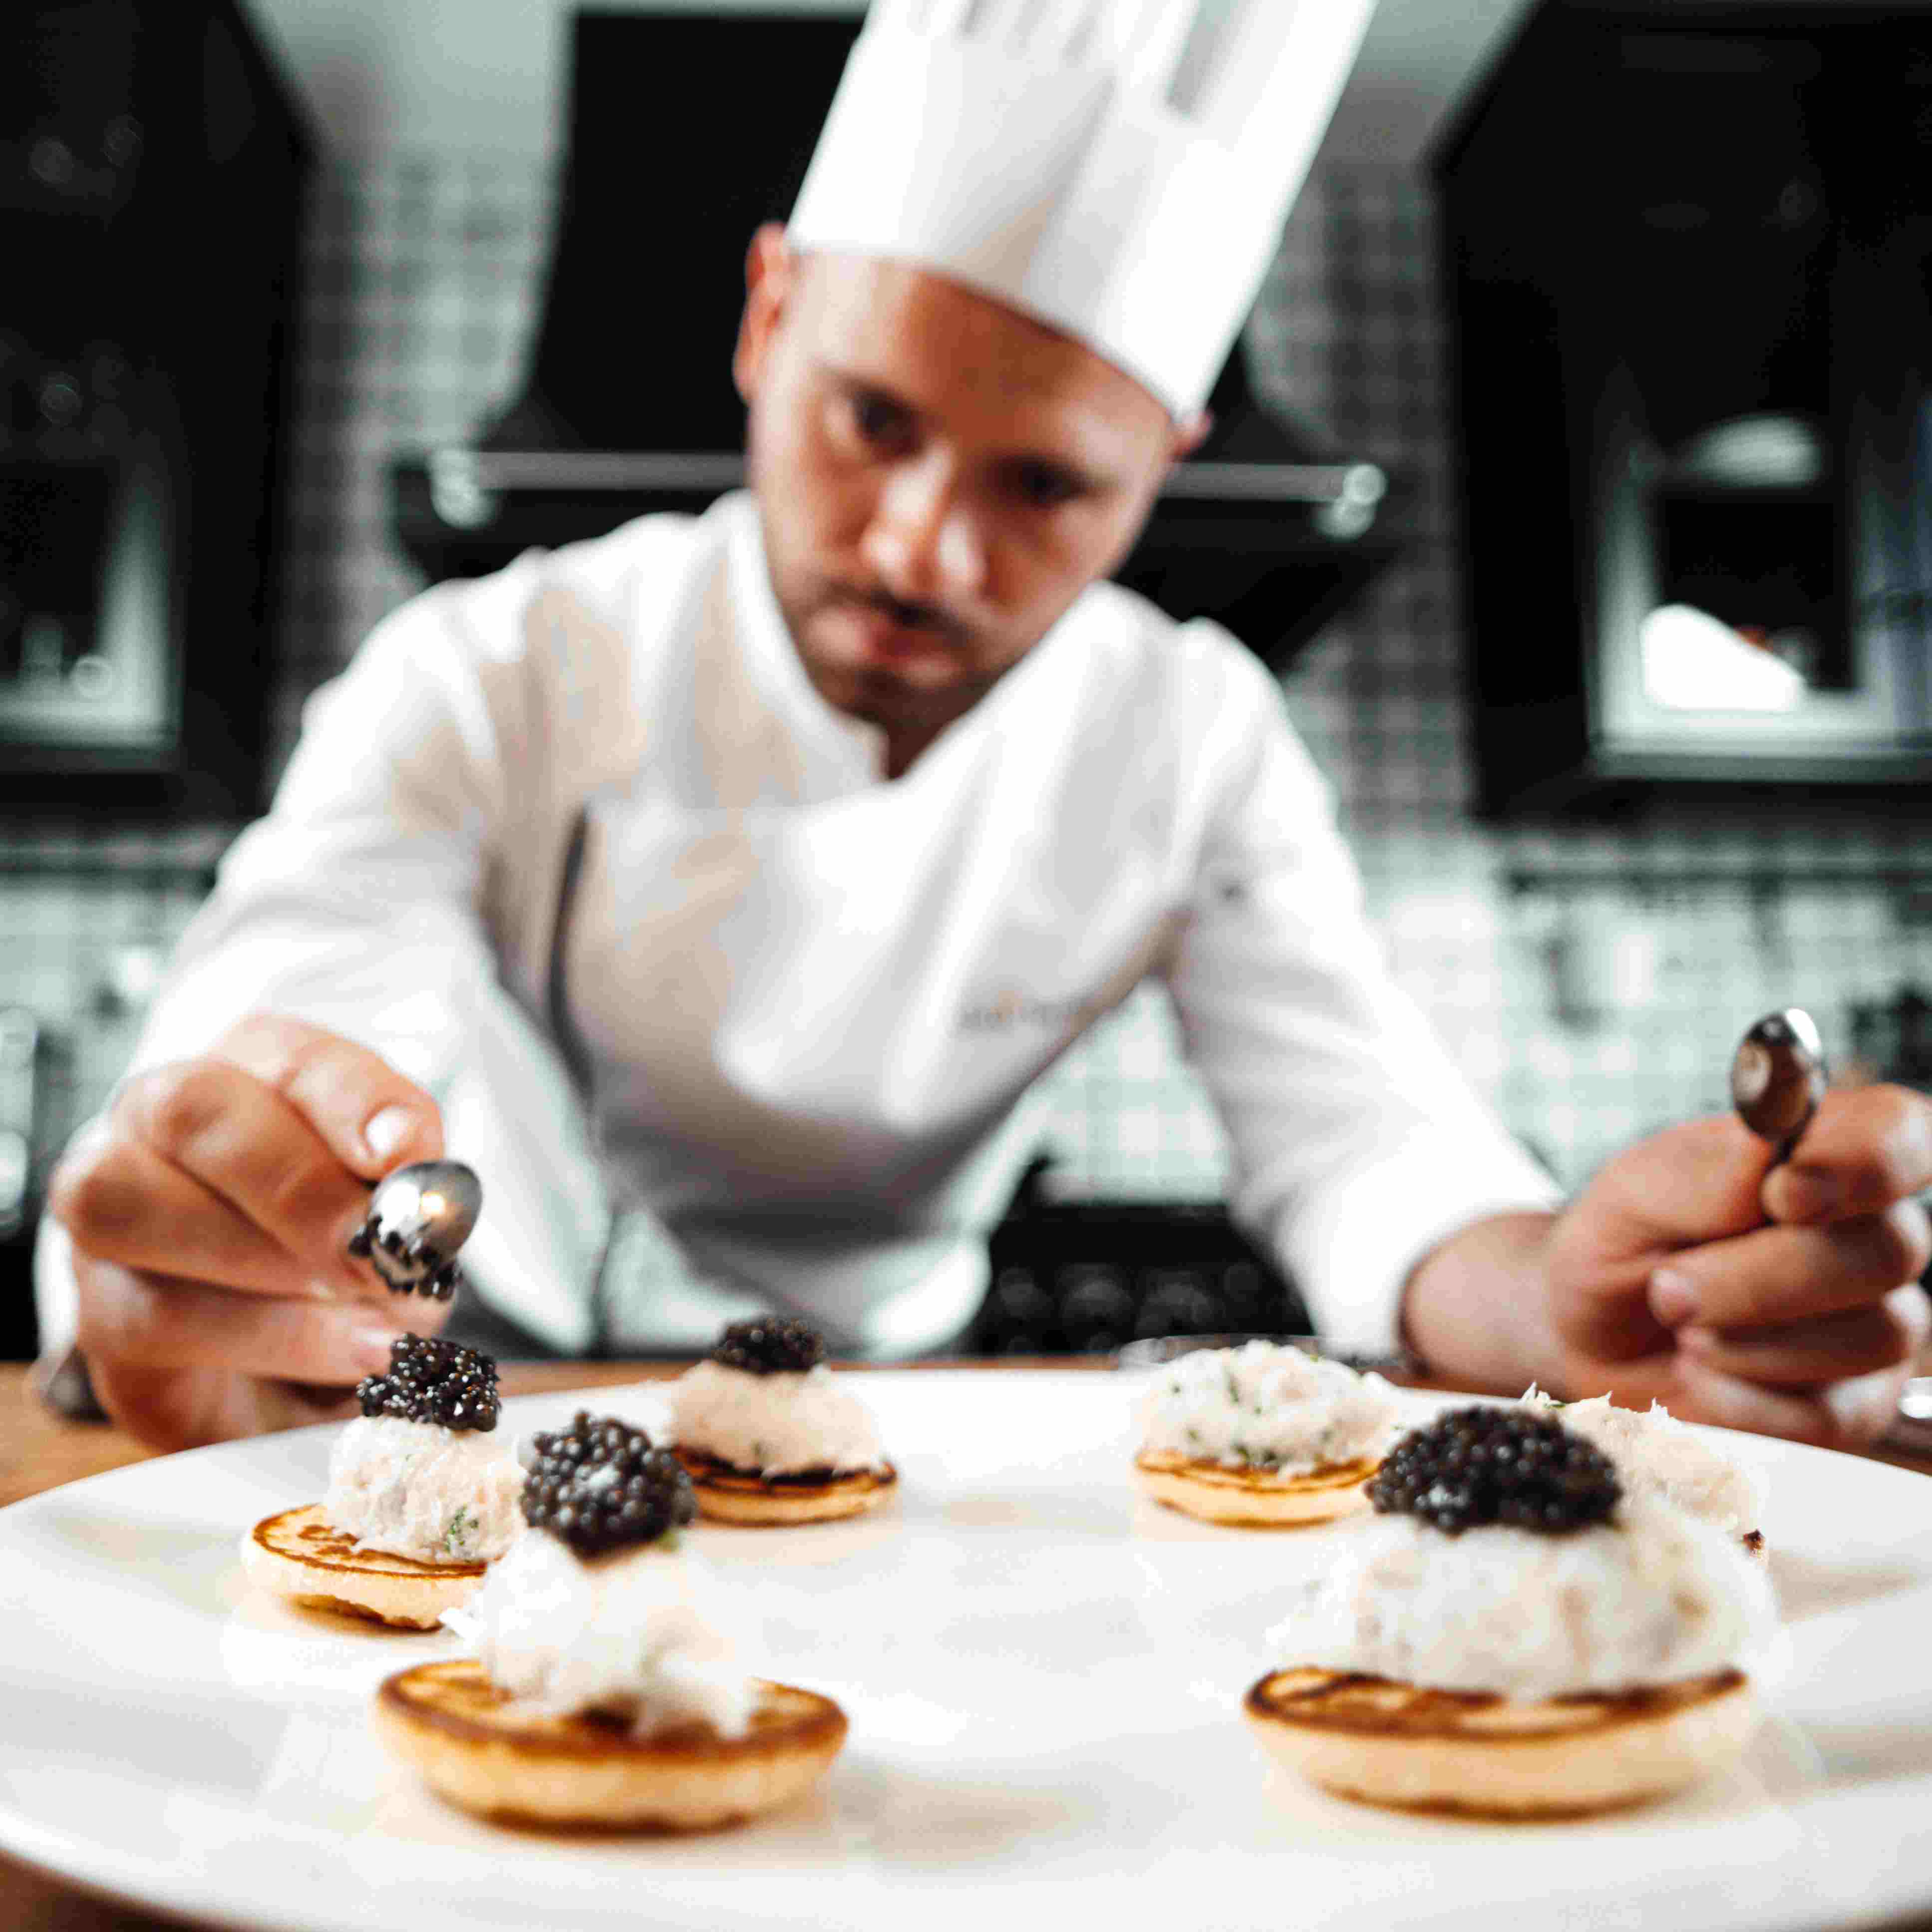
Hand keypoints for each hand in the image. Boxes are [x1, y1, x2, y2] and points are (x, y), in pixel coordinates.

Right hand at [49, 1013, 448, 1450]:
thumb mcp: (403, 1210)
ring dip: (269, 1266)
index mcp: (245, 1071)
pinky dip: (274, 1338)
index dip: (352, 1099)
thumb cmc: (356, 1252)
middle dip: (297, 1185)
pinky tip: (357, 1353)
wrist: (312, 1362)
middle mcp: (151, 1122)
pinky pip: (153, 1318)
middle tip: (381, 1254)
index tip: (406, 1153)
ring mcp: (103, 1217)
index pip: (288, 1054)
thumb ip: (409, 1189)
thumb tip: (419, 1191)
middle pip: (187, 1109)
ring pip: (131, 1209)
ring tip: (375, 1314)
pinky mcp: (98, 1320)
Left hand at [1540, 1086, 1931, 1446]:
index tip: (1783, 1193)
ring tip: (1680, 1321)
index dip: (1865, 1162)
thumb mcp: (1630, 1197)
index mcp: (1822, 1156)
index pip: (1896, 1132)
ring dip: (1748, 1338)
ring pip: (1874, 1335)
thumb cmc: (1619, 1248)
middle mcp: (1869, 1234)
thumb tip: (1765, 1149)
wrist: (1586, 1340)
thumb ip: (1698, 1175)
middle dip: (1763, 1277)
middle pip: (1889, 1251)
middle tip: (1669, 1285)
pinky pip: (1830, 1414)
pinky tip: (1701, 1371)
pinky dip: (1741, 1398)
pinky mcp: (1858, 1404)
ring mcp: (1876, 1322)